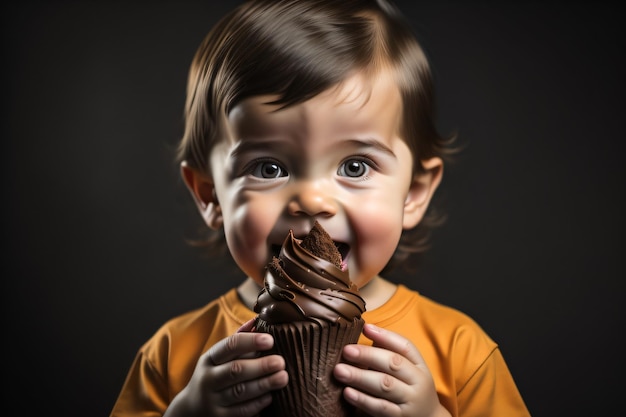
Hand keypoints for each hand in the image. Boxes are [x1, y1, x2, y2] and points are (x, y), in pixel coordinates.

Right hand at [164, 319, 288, 416]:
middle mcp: (208, 379)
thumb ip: (239, 340)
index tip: (270, 340)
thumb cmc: (215, 375)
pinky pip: (241, 411)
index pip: (229, 346)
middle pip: (235, 370)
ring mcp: (213, 400)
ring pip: (240, 392)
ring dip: (263, 384)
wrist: (192, 409)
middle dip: (260, 366)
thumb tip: (258, 320)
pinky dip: (257, 403)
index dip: (250, 342)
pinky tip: (271, 396)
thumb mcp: (219, 357)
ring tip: (283, 377)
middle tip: (281, 362)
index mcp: (210, 359)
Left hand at [333, 323, 450, 416]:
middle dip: (368, 355)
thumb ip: (388, 354)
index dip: (386, 336)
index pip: (405, 347)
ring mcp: (409, 401)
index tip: (366, 328)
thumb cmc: (408, 389)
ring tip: (339, 371)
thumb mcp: (407, 371)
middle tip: (346, 350)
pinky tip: (347, 392)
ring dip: (360, 377)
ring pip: (385, 386)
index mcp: (419, 366)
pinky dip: (362, 399)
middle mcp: (418, 382)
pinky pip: (380, 408)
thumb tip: (366, 333)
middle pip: (394, 363)